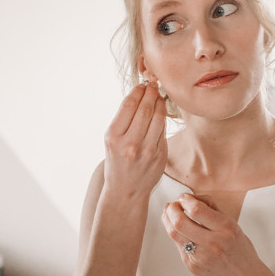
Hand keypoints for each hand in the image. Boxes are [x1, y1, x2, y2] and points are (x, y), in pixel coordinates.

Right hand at [103, 82, 167, 199]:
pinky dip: (163, 118)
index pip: (128, 105)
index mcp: (114, 137)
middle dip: (151, 93)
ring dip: (160, 102)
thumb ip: (123, 120)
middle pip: (144, 109)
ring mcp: (147, 150)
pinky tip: (161, 112)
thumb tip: (139, 95)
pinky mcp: (160, 155)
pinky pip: (163, 130)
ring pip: (158, 117)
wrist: (125, 190)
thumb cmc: (117, 162)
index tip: (142, 85)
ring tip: (159, 95)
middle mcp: (130, 143)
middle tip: (154, 85)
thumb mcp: (111, 141)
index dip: (137, 91)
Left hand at [162, 193, 263, 275]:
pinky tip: (178, 229)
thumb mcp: (233, 225)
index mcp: (225, 228)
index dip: (185, 200)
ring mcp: (200, 256)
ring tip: (169, 214)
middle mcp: (213, 243)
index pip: (197, 210)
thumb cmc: (240, 250)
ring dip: (167, 220)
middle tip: (172, 205)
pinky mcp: (192, 266)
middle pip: (180, 222)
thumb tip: (191, 198)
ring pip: (174, 234)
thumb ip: (213, 209)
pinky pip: (178, 245)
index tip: (184, 197)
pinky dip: (176, 234)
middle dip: (171, 209)